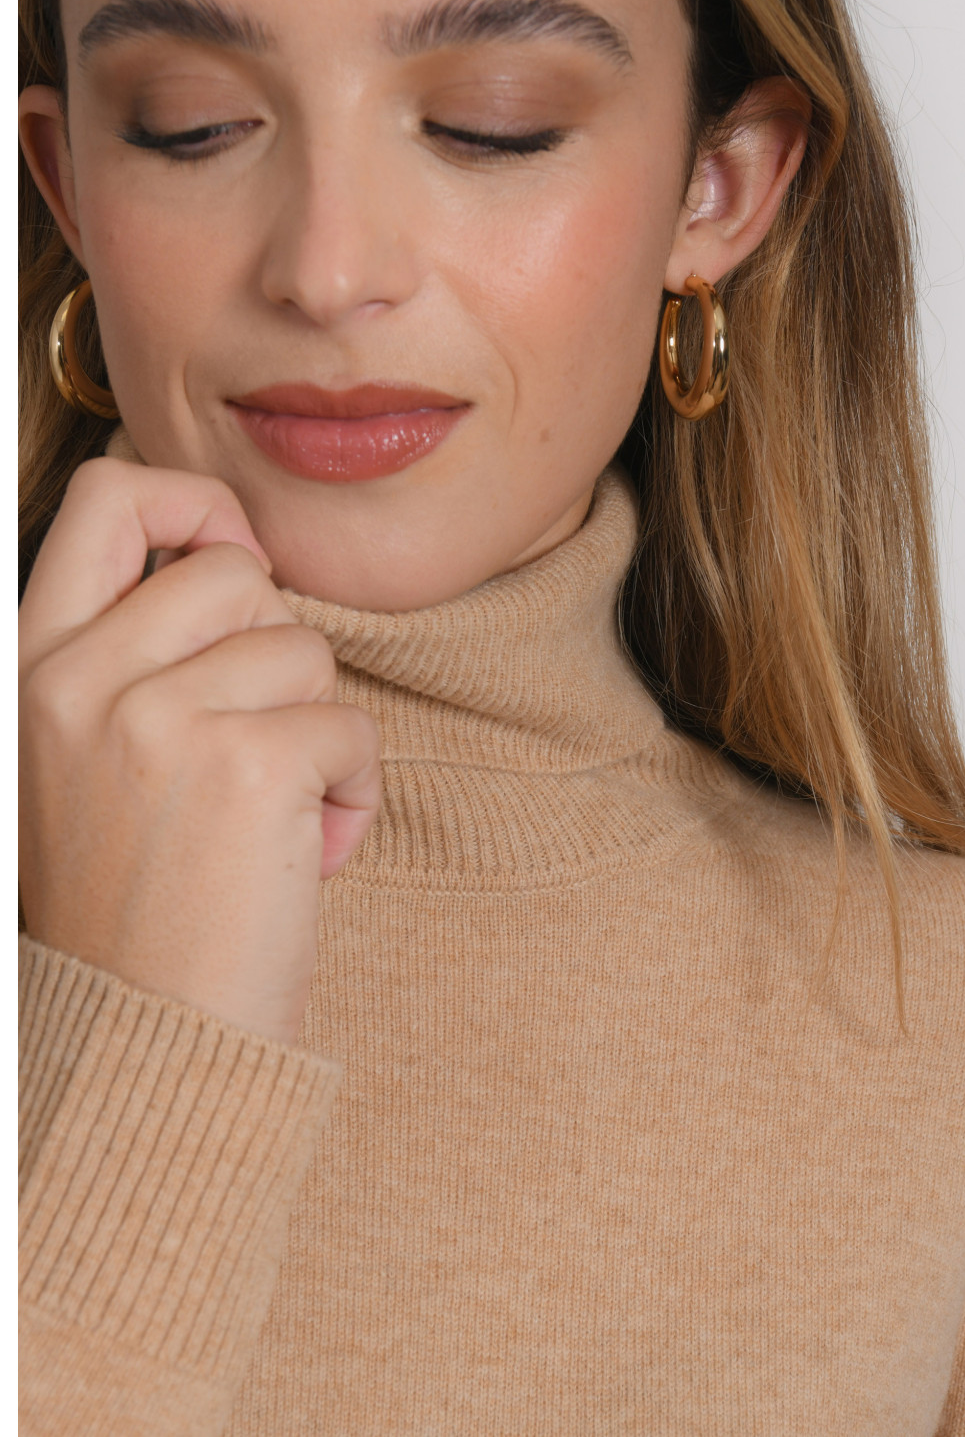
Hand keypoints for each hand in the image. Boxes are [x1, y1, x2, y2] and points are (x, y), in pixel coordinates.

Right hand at [18, 458, 380, 1043]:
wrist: (148, 1046)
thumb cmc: (136, 908)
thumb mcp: (87, 765)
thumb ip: (132, 658)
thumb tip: (235, 557)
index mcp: (29, 669)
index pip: (107, 498)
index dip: (193, 502)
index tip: (235, 556)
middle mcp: (75, 680)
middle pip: (238, 571)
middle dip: (272, 654)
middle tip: (251, 749)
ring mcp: (154, 718)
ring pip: (304, 650)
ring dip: (315, 734)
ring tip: (271, 821)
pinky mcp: (243, 766)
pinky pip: (349, 728)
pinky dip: (352, 793)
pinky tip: (306, 857)